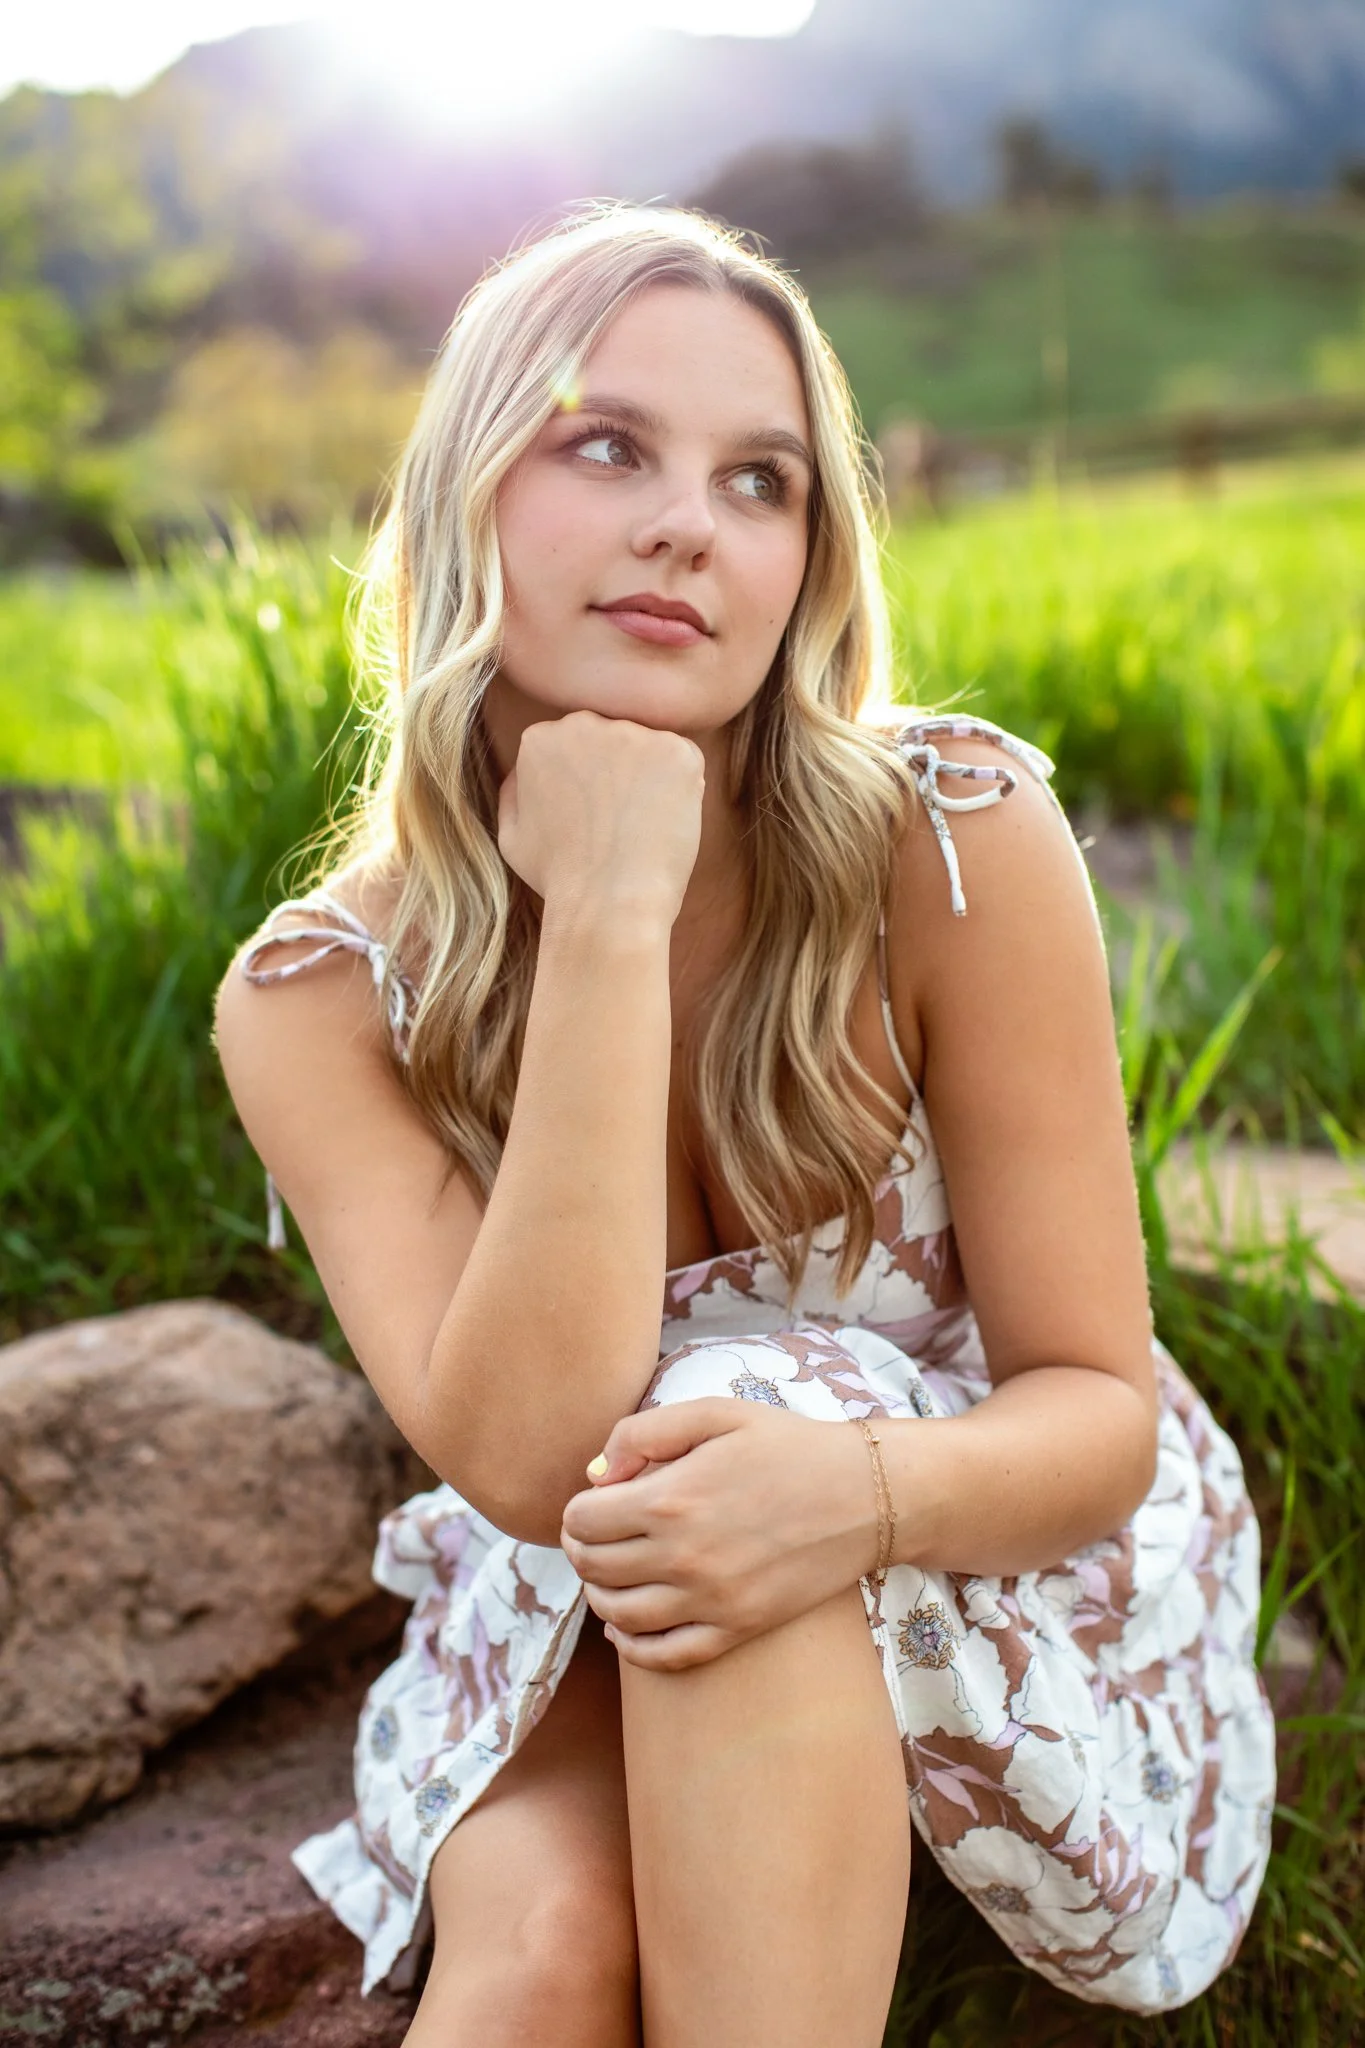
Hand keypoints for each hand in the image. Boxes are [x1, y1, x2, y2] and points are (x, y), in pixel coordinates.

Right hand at [497, 708, 704, 926]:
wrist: (609, 902)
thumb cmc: (559, 879)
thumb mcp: (512, 836)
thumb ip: (515, 793)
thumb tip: (524, 772)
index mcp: (540, 739)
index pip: (575, 744)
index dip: (589, 782)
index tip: (593, 815)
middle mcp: (582, 724)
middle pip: (611, 738)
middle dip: (619, 771)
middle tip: (620, 821)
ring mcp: (631, 734)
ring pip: (649, 747)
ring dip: (650, 778)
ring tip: (641, 826)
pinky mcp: (675, 751)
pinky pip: (684, 760)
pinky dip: (683, 788)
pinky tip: (664, 822)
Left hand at [558, 1399, 879, 1670]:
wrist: (864, 1494)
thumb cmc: (787, 1445)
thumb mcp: (714, 1414)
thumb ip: (642, 1433)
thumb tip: (596, 1477)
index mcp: (670, 1499)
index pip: (581, 1521)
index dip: (577, 1510)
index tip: (595, 1500)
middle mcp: (682, 1557)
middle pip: (593, 1568)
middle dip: (583, 1548)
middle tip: (595, 1534)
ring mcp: (709, 1600)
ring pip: (618, 1616)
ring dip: (600, 1594)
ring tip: (610, 1572)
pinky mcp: (736, 1629)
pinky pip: (663, 1656)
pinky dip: (632, 1647)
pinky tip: (625, 1628)